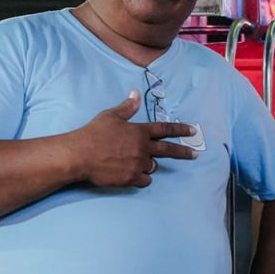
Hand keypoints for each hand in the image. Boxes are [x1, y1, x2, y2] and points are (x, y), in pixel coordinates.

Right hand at [69, 90, 197, 187]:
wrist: (79, 155)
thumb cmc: (93, 133)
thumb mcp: (110, 116)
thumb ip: (126, 107)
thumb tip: (135, 93)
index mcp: (139, 131)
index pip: (165, 129)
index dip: (180, 129)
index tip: (192, 131)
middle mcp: (142, 148)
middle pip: (169, 150)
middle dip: (184, 152)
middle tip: (195, 154)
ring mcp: (138, 164)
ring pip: (152, 166)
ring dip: (148, 164)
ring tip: (132, 162)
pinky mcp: (131, 178)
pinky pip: (145, 180)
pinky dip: (141, 178)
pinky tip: (131, 174)